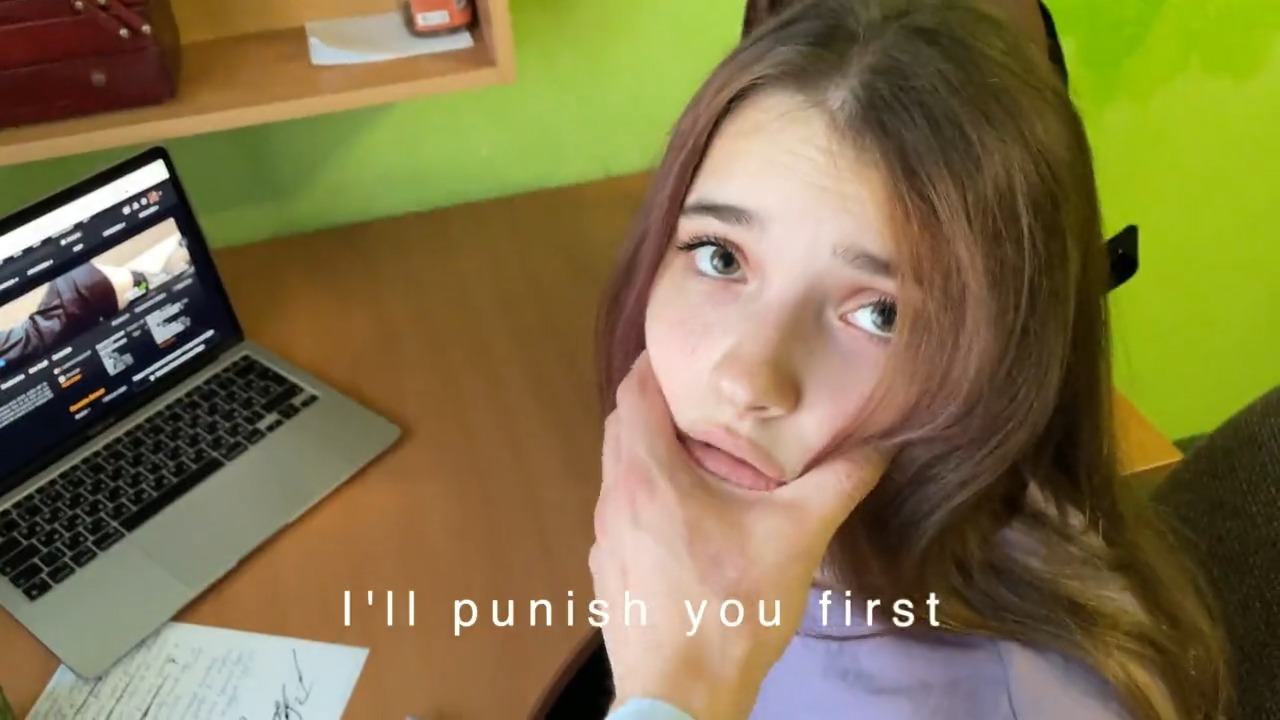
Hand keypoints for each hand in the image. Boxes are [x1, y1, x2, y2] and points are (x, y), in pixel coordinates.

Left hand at [590, 352, 887, 719]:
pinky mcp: (609, 575)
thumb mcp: (796, 539)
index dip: (655, 363)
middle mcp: (614, 500)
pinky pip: (624, 515)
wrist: (680, 699)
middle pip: (623, 428)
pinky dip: (650, 499)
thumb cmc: (731, 613)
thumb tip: (879, 447)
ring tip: (704, 456)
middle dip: (658, 406)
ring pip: (621, 474)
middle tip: (704, 399)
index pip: (633, 392)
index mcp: (647, 477)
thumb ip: (838, 484)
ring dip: (654, 455)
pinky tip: (691, 522)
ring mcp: (606, 541)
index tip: (685, 351)